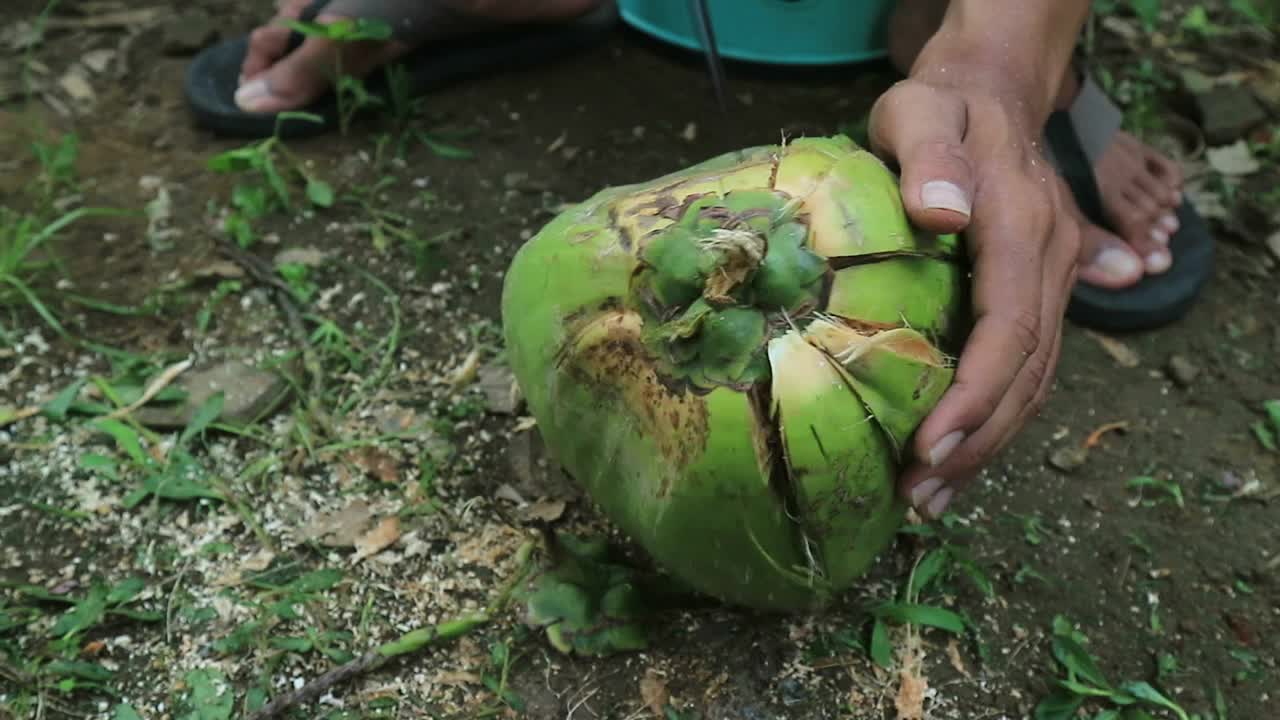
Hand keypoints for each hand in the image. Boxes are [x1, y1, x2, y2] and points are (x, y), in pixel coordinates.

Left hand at [866, 73, 1082, 518]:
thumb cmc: (941, 106)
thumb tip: (941, 213)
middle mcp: (1045, 262)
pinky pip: (1023, 368)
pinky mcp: (1030, 295)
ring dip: (986, 444)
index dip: (976, 392)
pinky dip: (992, 418)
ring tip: (930, 498)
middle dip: (978, 440)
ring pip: (1032, 380)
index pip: (1011, 326)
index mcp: (1021, 225)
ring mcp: (1046, 281)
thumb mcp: (922, 110)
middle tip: (920, 495)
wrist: (987, 94)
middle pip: (1028, 370)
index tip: (931, 445)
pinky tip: (954, 456)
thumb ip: (928, 152)